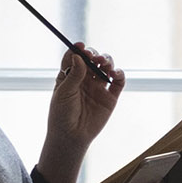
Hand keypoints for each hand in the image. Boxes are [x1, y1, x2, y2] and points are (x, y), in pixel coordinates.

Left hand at [44, 40, 125, 156]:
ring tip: (104, 65)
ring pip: (106, 67)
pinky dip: (119, 74)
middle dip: (95, 55)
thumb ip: (74, 74)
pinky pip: (118, 82)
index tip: (81, 46)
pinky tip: (115, 73)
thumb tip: (79, 56)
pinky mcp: (110, 97)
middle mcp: (85, 79)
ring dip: (107, 61)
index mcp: (70, 75)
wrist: (72, 136)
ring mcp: (98, 87)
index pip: (76, 57)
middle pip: (93, 60)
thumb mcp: (64, 92)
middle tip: (94, 58)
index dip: (79, 50)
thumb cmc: (62, 114)